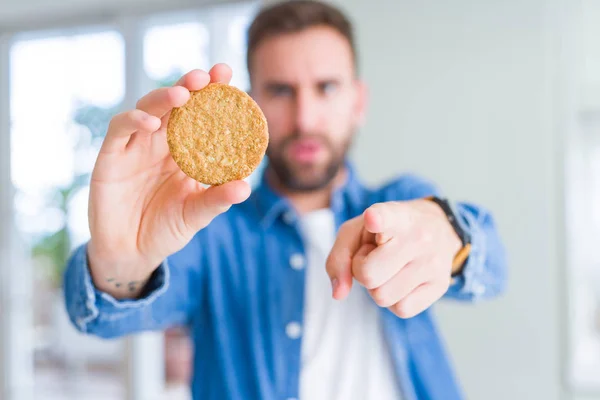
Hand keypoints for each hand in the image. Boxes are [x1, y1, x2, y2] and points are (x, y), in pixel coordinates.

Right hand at [87, 64, 249, 298]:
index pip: (200, 114)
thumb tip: (245, 187)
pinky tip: (151, 124)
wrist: (131, 252)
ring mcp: (135, 146)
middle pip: (175, 103)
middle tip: (208, 77)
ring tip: (183, 95)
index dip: (213, 93)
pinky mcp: (111, 156)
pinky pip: (120, 130)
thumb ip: (217, 199)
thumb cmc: (166, 228)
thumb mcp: (196, 213)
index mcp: (185, 150)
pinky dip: (134, 121)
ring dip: (164, 98)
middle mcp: (161, 142)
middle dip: (190, 85)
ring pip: (147, 108)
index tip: (228, 74)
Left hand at [325, 200, 461, 317]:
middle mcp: (417, 236)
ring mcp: (432, 262)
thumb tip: (339, 294)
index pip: (386, 216)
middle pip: (368, 275)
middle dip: (362, 271)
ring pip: (382, 297)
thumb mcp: (357, 231)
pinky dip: (395, 300)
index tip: (372, 218)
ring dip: (378, 287)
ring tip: (390, 267)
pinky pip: (401, 310)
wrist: (438, 229)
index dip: (377, 218)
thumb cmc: (386, 232)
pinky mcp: (441, 285)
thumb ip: (339, 258)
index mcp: (394, 215)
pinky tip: (402, 280)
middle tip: (374, 256)